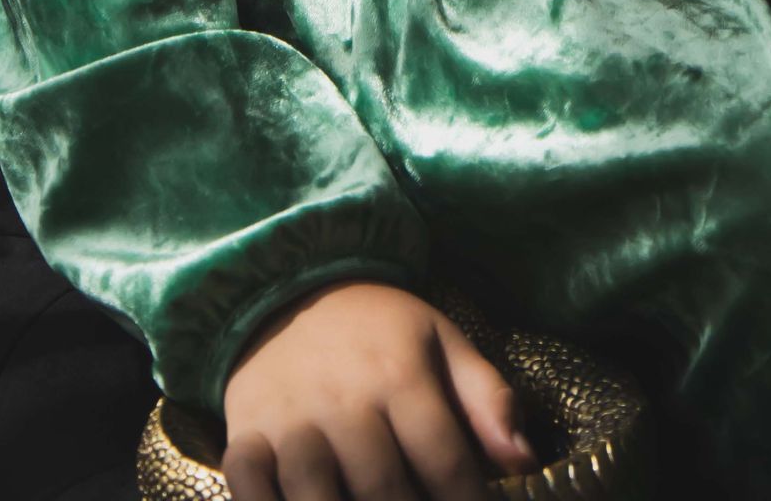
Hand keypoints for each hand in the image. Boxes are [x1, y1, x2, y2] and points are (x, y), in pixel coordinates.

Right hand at [222, 280, 537, 500]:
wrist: (288, 289)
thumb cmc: (378, 330)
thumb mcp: (441, 341)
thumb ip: (488, 399)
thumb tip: (525, 461)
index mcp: (400, 375)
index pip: (444, 459)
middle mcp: (344, 401)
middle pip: (383, 489)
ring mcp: (289, 422)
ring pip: (316, 498)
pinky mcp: (245, 438)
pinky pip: (249, 490)